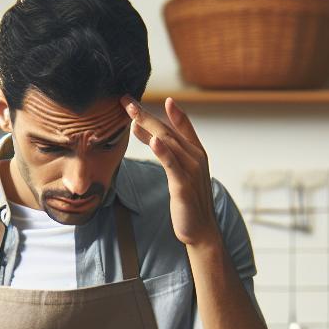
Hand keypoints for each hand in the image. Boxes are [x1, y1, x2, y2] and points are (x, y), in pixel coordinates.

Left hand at [125, 96, 216, 249]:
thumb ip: (169, 153)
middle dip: (146, 114)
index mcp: (197, 152)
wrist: (201, 230)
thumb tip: (152, 137)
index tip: (146, 97)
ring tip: (132, 113)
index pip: (181, 125)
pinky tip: (153, 140)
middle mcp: (196, 157)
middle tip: (126, 101)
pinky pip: (171, 164)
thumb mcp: (180, 174)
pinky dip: (162, 150)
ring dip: (149, 125)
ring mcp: (191, 170)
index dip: (167, 109)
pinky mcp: (183, 185)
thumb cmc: (189, 202)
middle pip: (168, 130)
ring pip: (168, 142)